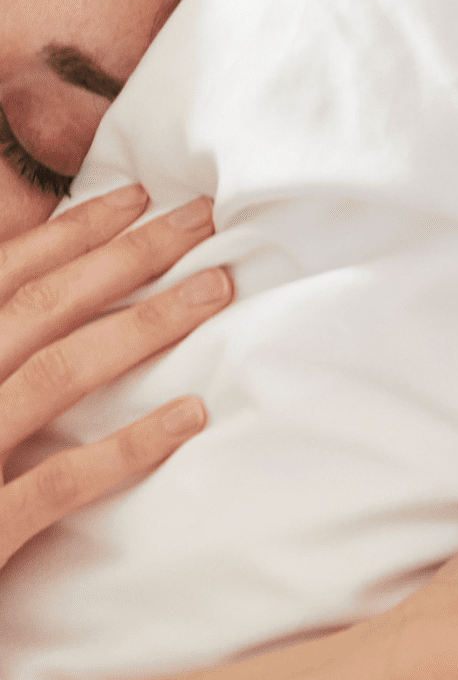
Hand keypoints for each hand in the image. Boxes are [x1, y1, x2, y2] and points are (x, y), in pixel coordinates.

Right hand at [0, 186, 231, 568]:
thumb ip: (5, 349)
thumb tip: (47, 297)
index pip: (4, 279)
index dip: (71, 233)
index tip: (138, 196)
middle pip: (39, 310)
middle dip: (126, 254)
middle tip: (202, 218)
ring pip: (56, 375)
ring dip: (143, 325)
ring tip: (215, 290)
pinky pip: (59, 483)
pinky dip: (126, 447)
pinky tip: (189, 416)